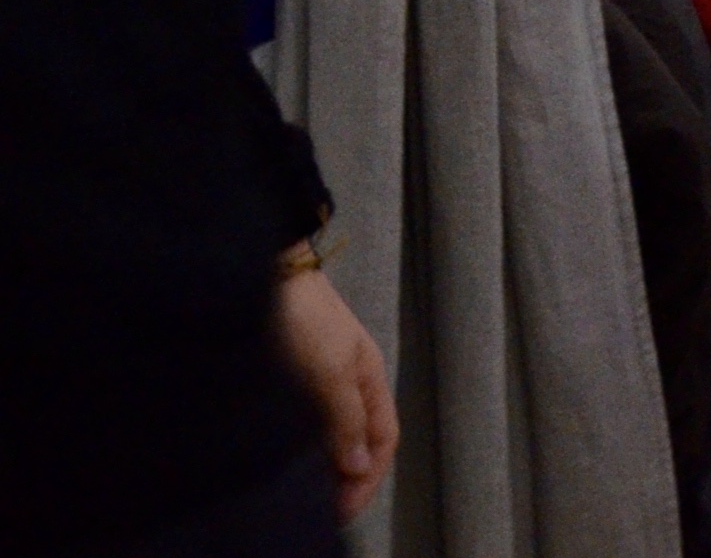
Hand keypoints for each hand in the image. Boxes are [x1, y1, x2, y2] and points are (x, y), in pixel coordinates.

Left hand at [274, 262, 395, 517]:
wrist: (253, 270)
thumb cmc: (300, 313)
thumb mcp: (330, 369)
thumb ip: (347, 418)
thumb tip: (361, 466)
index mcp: (368, 377)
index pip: (384, 440)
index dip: (369, 479)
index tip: (342, 514)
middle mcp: (345, 381)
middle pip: (358, 441)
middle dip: (346, 479)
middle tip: (321, 513)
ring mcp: (315, 378)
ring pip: (328, 435)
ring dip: (320, 466)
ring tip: (301, 494)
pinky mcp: (285, 377)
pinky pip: (301, 424)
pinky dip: (297, 450)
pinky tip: (279, 461)